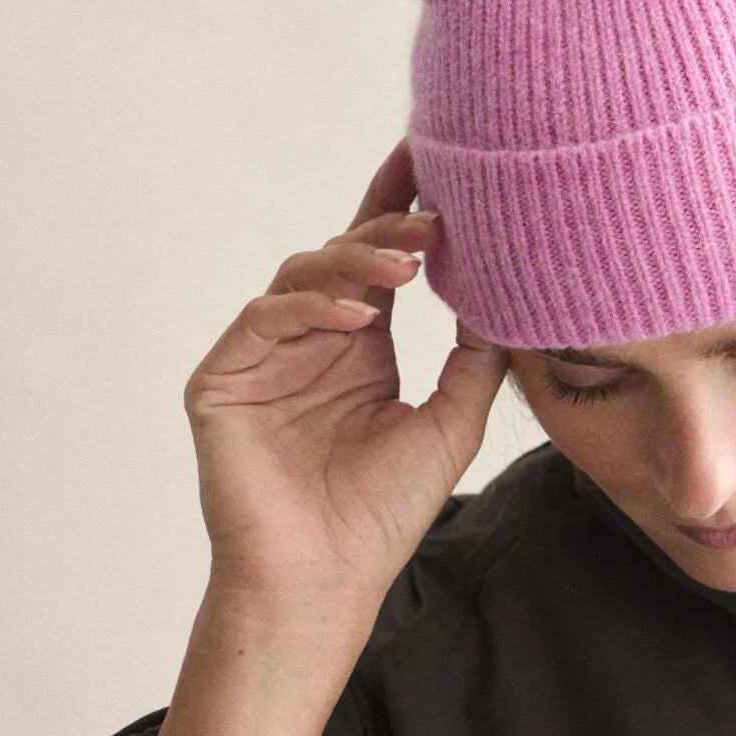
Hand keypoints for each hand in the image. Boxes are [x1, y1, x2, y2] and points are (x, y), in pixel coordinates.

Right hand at [181, 136, 510, 602]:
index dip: (397, 207)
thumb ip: (477, 358)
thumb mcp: (452, 422)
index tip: (430, 156)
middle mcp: (310, 342)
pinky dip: (308, 310)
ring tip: (407, 264)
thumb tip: (511, 292)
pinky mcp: (223, 381)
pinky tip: (357, 319)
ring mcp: (264, 359)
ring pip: (301, 276)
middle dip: (388, 231)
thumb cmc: (384, 512)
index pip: (377, 262)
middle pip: (342, 257)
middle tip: (437, 218)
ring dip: (355, 263)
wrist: (328, 579)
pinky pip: (262, 321)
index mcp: (359, 347)